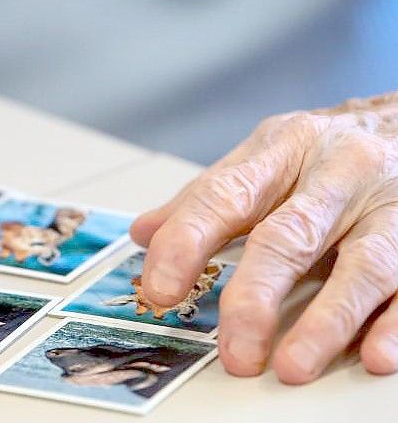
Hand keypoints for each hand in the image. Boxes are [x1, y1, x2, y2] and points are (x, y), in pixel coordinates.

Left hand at [130, 94, 397, 383]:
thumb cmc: (325, 152)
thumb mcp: (264, 159)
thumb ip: (205, 199)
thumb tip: (144, 234)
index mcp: (282, 150)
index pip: (223, 196)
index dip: (186, 242)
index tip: (160, 288)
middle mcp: (337, 172)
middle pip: (289, 237)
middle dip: (254, 297)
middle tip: (233, 350)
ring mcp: (389, 204)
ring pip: (361, 265)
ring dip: (324, 321)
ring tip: (291, 366)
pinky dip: (394, 321)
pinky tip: (373, 353)